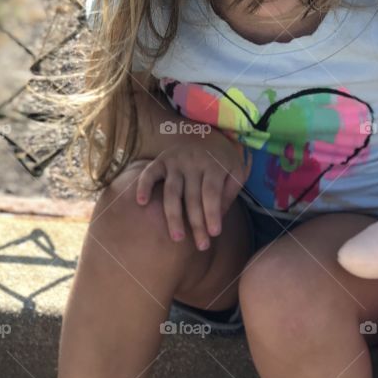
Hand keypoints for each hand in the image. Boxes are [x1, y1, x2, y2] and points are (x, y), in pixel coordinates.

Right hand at [134, 130, 249, 250]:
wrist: (207, 131)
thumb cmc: (223, 158)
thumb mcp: (236, 170)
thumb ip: (230, 191)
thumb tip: (218, 217)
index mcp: (214, 165)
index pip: (212, 193)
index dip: (213, 214)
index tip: (214, 234)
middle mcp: (193, 163)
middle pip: (193, 198)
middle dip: (197, 223)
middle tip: (201, 246)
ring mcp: (175, 161)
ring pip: (172, 192)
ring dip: (173, 215)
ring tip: (178, 237)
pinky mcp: (161, 160)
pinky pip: (149, 173)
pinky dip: (143, 185)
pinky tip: (141, 202)